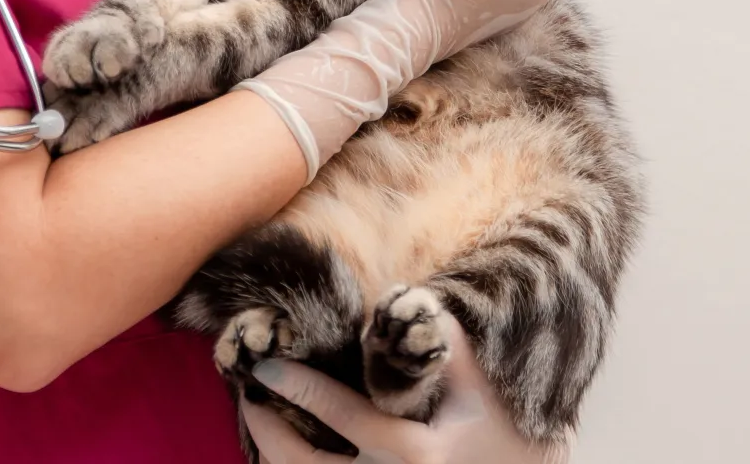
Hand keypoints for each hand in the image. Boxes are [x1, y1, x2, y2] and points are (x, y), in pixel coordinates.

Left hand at [241, 313, 572, 463]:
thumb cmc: (502, 435)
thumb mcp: (479, 389)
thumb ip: (446, 344)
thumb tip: (406, 301)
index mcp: (418, 455)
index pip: (347, 420)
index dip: (303, 390)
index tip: (266, 368)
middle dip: (268, 433)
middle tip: (248, 397)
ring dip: (274, 455)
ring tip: (259, 418)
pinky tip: (284, 448)